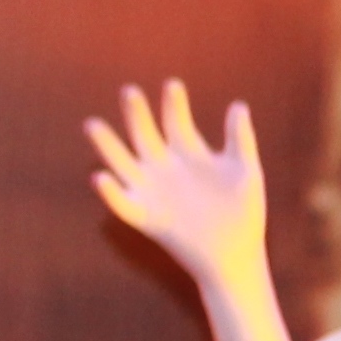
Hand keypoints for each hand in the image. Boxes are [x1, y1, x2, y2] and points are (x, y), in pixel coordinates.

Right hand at [87, 83, 273, 302]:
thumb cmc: (245, 213)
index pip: (176, 121)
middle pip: (145, 135)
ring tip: (94, 124)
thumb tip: (238, 105)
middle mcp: (165, 168)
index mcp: (189, 154)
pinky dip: (111, 192)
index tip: (173, 85)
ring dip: (108, 146)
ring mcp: (153, 191)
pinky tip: (101, 177)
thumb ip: (241, 141)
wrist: (238, 255)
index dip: (174, 104)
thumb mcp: (246, 172)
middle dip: (137, 115)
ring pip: (123, 164)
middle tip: (131, 91)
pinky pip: (123, 204)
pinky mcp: (146, 218)